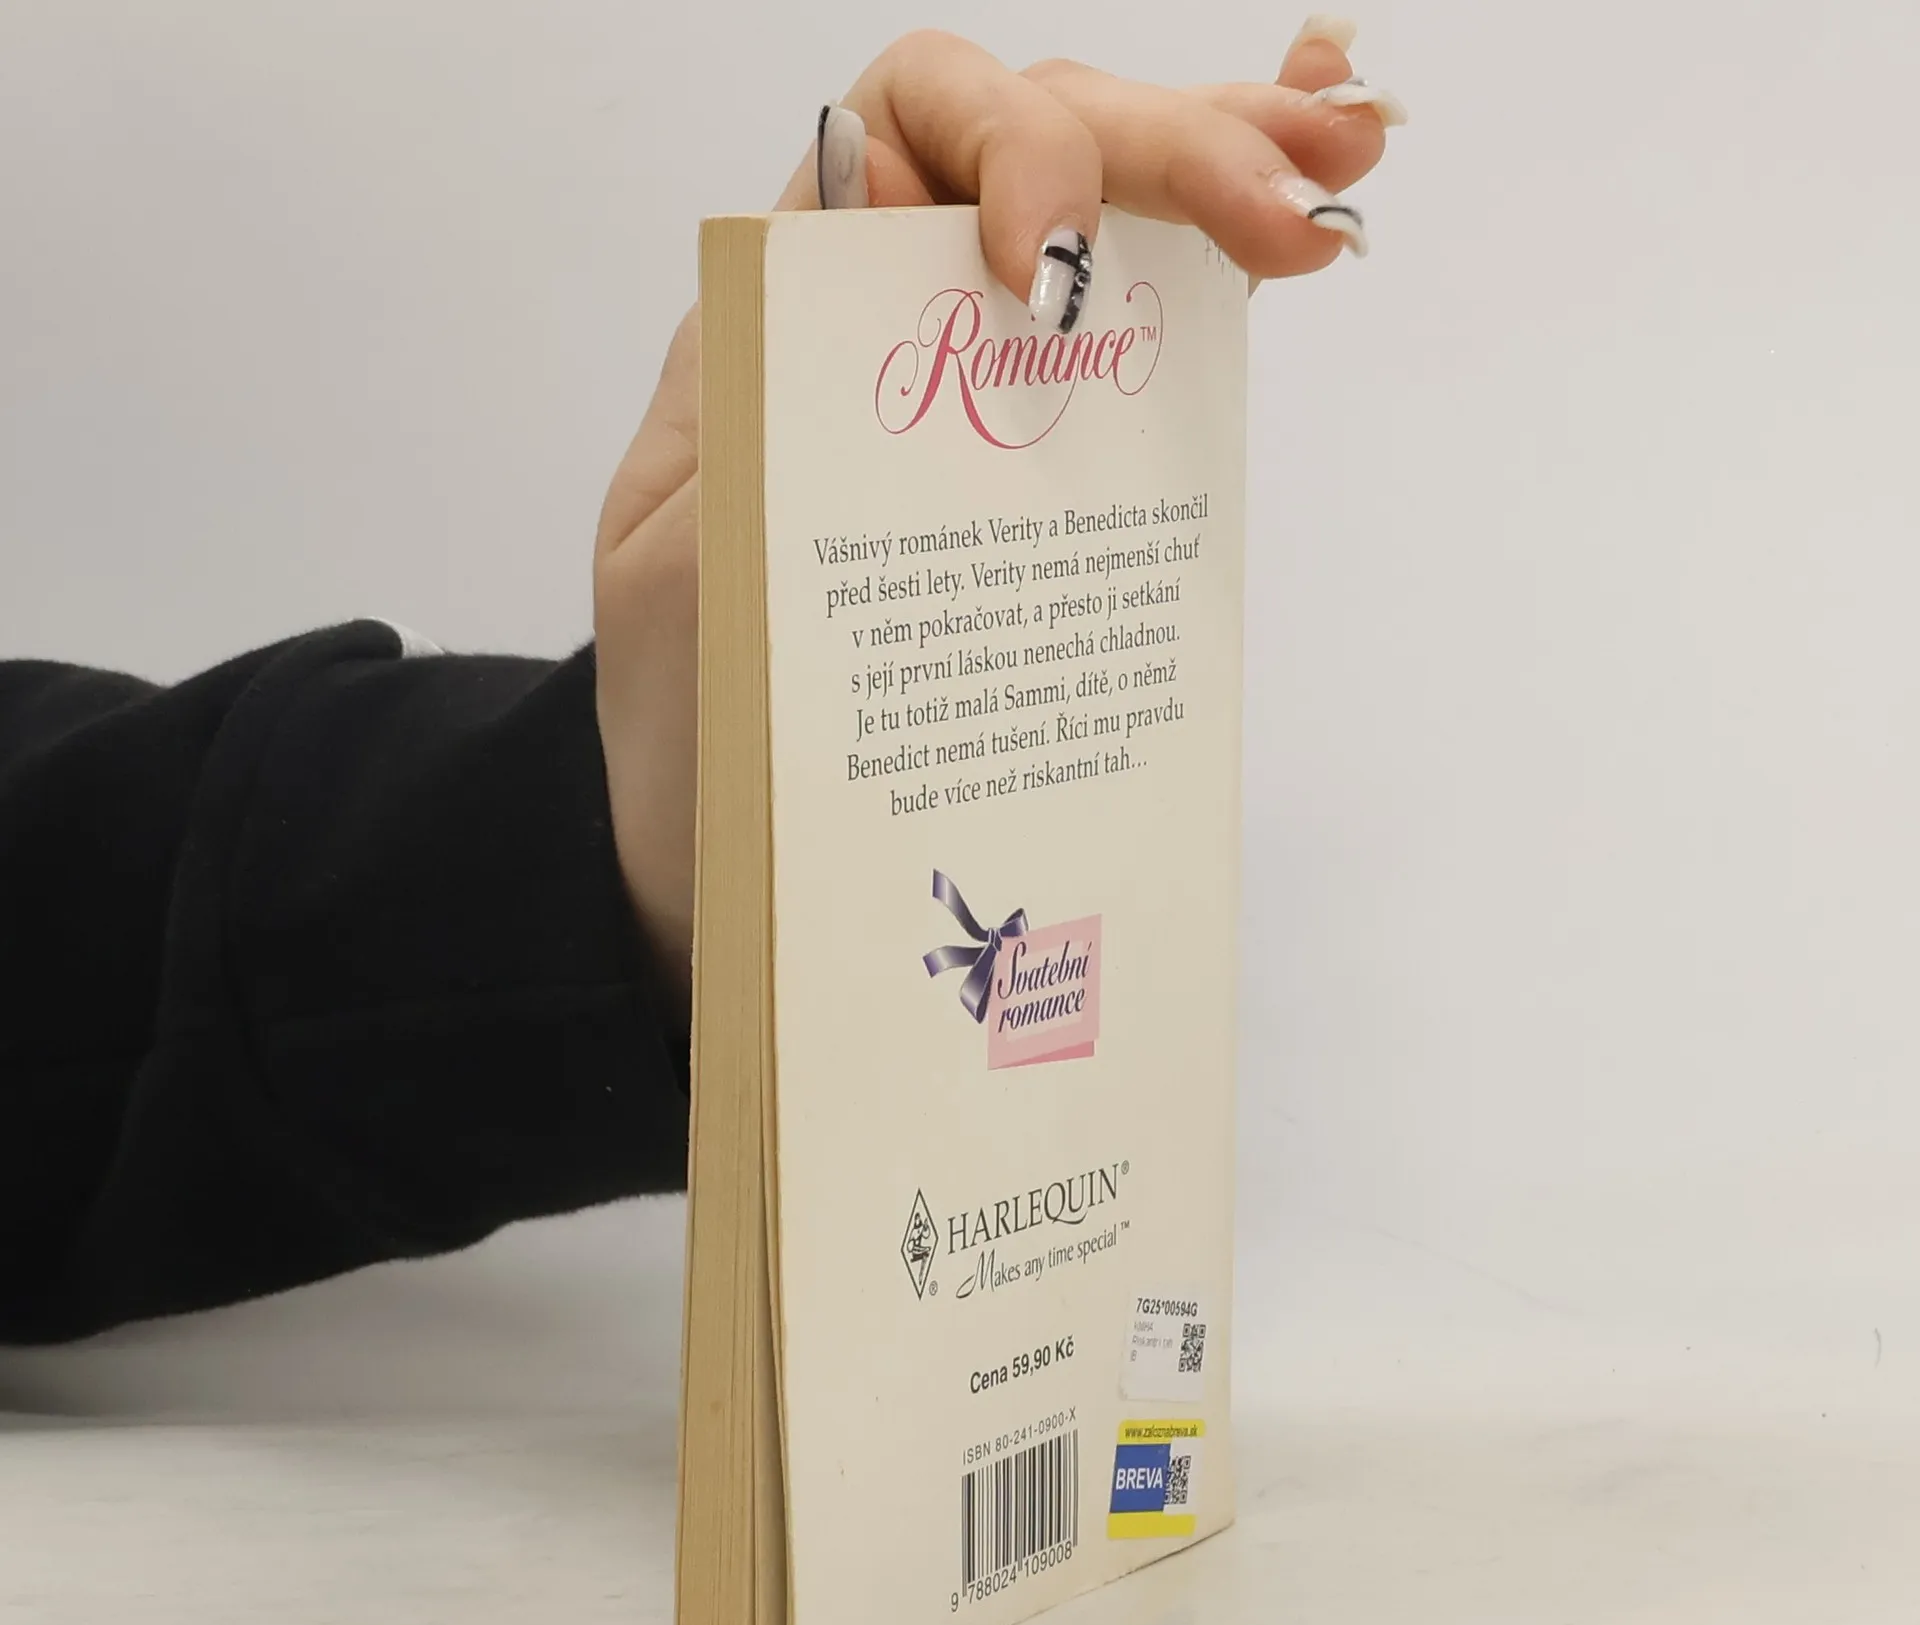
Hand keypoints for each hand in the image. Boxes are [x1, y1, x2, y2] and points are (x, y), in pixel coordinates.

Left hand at [593, 19, 1401, 1003]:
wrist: (724, 854)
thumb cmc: (687, 719)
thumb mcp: (680, 571)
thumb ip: (753, 411)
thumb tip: (860, 249)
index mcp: (788, 317)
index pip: (909, 125)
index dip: (1004, 145)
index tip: (1049, 273)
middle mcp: (891, 321)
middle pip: (1042, 152)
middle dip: (1173, 152)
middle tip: (1293, 212)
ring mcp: (983, 387)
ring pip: (1112, 221)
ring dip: (1231, 175)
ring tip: (1340, 180)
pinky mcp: (1045, 465)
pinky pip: (1134, 336)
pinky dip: (1218, 273)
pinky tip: (1307, 245)